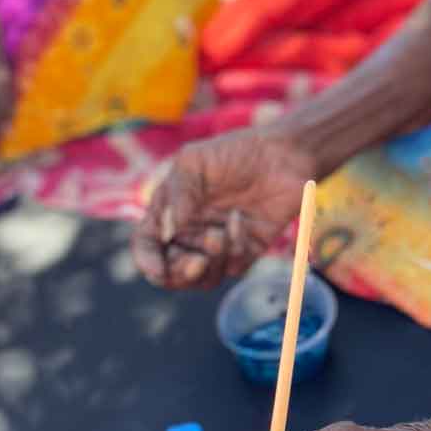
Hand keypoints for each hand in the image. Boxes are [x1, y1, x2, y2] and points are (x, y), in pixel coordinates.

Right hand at [132, 126, 314, 288]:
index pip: (148, 246)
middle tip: (196, 262)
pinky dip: (234, 247)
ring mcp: (219, 244)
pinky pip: (234, 267)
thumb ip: (177, 195)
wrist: (282, 154)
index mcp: (170, 212)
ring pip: (205, 278)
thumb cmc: (234, 151)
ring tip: (217, 235)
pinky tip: (240, 220)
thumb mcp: (194, 162)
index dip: (147, 262)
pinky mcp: (247, 250)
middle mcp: (191, 233)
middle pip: (174, 273)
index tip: (158, 271)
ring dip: (210, 261)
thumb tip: (169, 232)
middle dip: (181, 274)